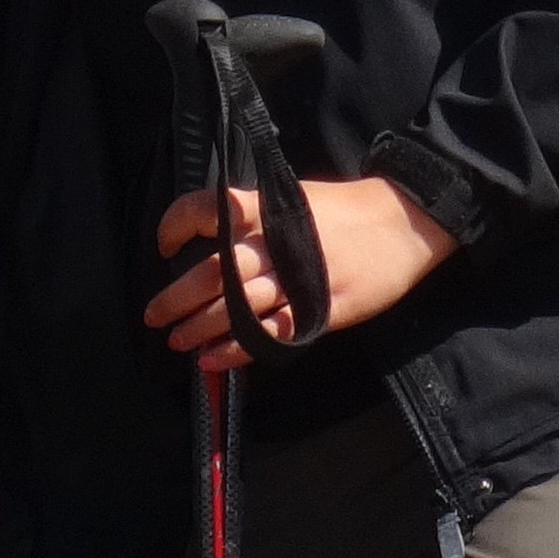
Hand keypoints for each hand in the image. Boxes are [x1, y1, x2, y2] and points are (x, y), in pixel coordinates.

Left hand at [145, 176, 453, 373]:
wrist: (405, 223)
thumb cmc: (347, 209)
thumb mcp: (296, 198)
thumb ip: (258, 217)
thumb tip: (212, 237)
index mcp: (270, 209)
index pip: (209, 211)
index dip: (178, 226)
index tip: (164, 246)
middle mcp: (279, 243)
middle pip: (215, 271)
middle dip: (178, 296)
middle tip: (153, 315)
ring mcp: (300, 280)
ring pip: (237, 307)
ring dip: (201, 326)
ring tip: (177, 341)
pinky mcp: (321, 311)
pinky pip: (271, 334)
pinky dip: (238, 350)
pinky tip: (214, 359)